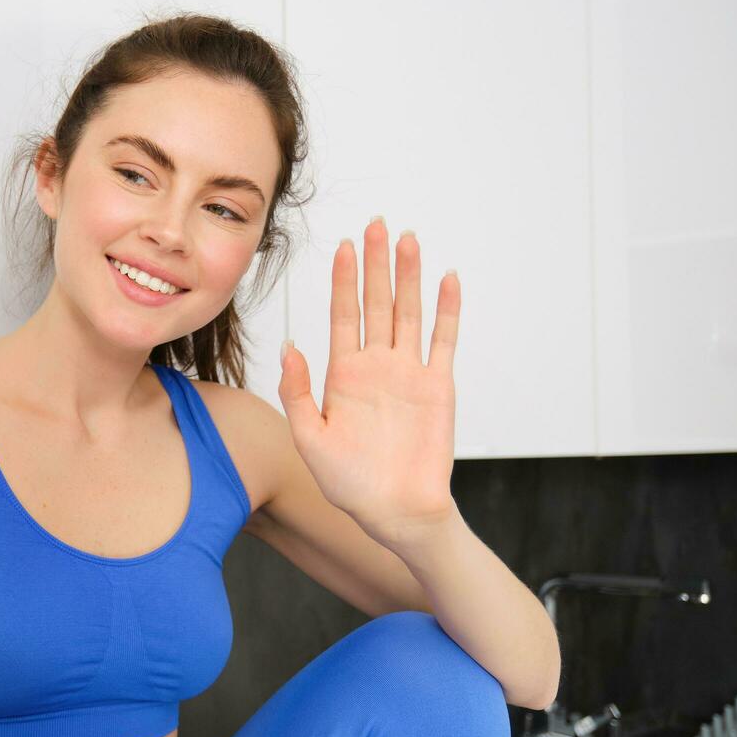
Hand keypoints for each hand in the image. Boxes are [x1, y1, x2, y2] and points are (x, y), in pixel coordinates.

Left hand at [275, 217, 460, 549]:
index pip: (342, 315)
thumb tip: (289, 345)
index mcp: (344, 375)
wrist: (395, 512)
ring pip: (409, 312)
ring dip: (408, 276)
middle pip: (376, 303)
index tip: (341, 246)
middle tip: (374, 224)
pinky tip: (447, 279)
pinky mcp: (438, 387)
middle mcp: (377, 366)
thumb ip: (298, 391)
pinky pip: (444, 340)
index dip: (343, 280)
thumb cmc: (350, 484)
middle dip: (374, 264)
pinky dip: (447, 310)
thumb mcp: (310, 438)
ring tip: (406, 239)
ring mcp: (409, 373)